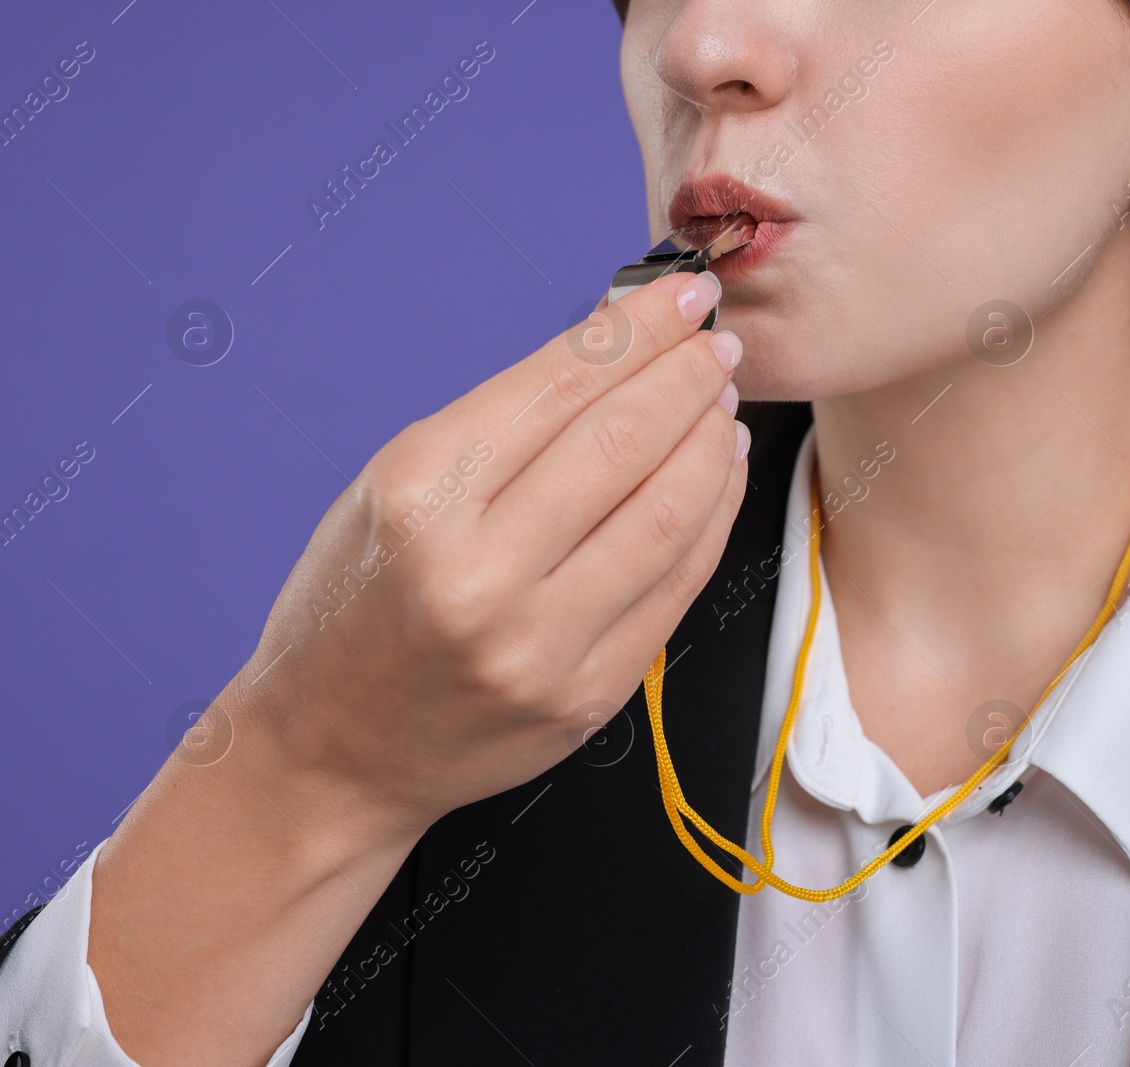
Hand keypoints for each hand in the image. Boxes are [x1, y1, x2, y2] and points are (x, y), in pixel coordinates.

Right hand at [232, 269, 745, 834]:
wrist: (330, 753)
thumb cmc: (353, 606)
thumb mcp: (392, 488)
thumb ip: (503, 423)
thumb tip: (613, 348)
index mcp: (418, 499)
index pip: (559, 387)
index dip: (637, 331)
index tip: (682, 298)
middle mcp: (479, 574)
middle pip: (624, 443)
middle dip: (686, 377)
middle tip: (717, 343)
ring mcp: (541, 645)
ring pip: (669, 514)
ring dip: (711, 445)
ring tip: (721, 407)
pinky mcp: (588, 696)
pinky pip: (678, 586)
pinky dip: (712, 518)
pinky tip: (717, 477)